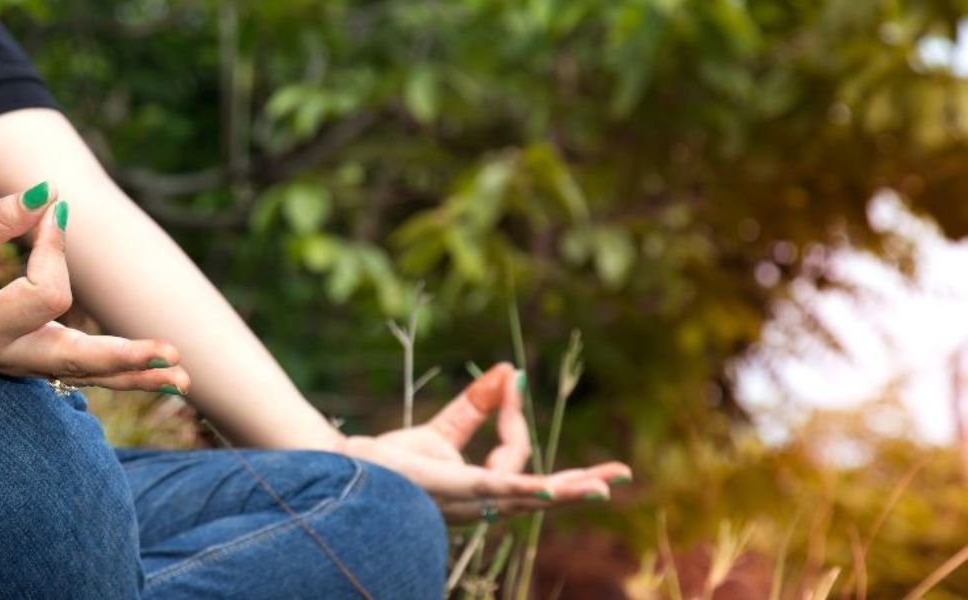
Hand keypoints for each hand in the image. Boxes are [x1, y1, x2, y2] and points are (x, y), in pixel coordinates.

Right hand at [0, 182, 190, 392]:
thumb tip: (49, 196)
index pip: (43, 292)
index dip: (54, 248)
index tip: (46, 214)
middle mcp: (5, 356)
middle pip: (75, 360)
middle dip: (125, 357)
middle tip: (172, 352)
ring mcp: (22, 366)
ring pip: (86, 376)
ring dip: (137, 375)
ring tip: (185, 380)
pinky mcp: (34, 362)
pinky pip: (84, 372)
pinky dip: (123, 373)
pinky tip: (165, 378)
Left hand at [335, 363, 630, 522]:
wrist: (349, 468)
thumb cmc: (389, 461)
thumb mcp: (442, 431)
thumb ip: (475, 407)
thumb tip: (509, 372)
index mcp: (481, 490)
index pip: (516, 454)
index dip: (513, 416)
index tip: (509, 379)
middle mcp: (481, 503)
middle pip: (541, 494)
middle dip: (580, 485)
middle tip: (619, 477)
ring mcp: (470, 500)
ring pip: (528, 497)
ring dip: (566, 493)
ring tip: (600, 488)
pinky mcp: (455, 490)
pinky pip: (496, 490)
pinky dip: (523, 489)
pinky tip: (546, 490)